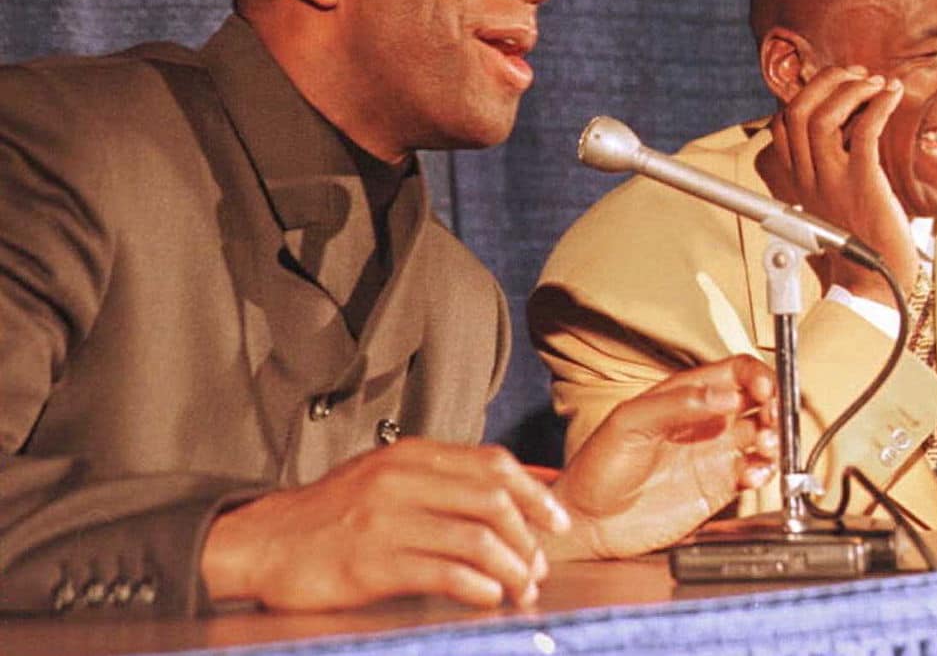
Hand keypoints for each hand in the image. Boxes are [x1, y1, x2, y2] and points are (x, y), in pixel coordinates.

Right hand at [202, 438, 569, 610]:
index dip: (536, 494)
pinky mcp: (373, 562)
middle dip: (530, 536)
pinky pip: (445, 571)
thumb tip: (504, 495)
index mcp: (411, 455)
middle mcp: (403, 480)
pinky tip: (488, 597)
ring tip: (521, 589)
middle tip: (540, 566)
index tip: (559, 523)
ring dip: (512, 568)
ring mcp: (388, 519)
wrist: (262, 542)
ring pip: (478, 537)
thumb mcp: (384, 477)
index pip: (494, 464)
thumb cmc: (330, 515)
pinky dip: (478, 586)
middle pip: (494, 499)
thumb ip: (438, 480)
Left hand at [547, 354, 778, 558]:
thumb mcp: (629, 422)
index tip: (765, 391)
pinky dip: (764, 471)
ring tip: (764, 447)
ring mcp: (714, 454)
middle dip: (775, 406)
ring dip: (774, 438)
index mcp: (685, 395)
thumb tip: (724, 394)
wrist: (590, 522)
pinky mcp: (718, 487)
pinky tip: (752, 474)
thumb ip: (677, 404)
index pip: (735, 372)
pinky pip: (754, 472)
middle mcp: (706, 421)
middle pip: (758, 401)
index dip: (757, 376)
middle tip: (771, 421)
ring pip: (763, 435)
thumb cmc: (599, 467)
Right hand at [764, 65, 915, 303]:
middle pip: (799, 110)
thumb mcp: (834, 200)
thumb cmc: (861, 240)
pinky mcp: (861, 183)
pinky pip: (864, 131)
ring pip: (824, 115)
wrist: (874, 281)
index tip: (835, 87)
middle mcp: (807, 177)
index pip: (781, 125)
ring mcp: (831, 180)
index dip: (805, 95)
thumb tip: (852, 129)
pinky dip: (878, 104)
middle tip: (856, 76)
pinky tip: (891, 96)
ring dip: (851, 89)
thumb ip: (832, 168)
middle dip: (826, 81)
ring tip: (874, 83)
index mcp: (797, 181)